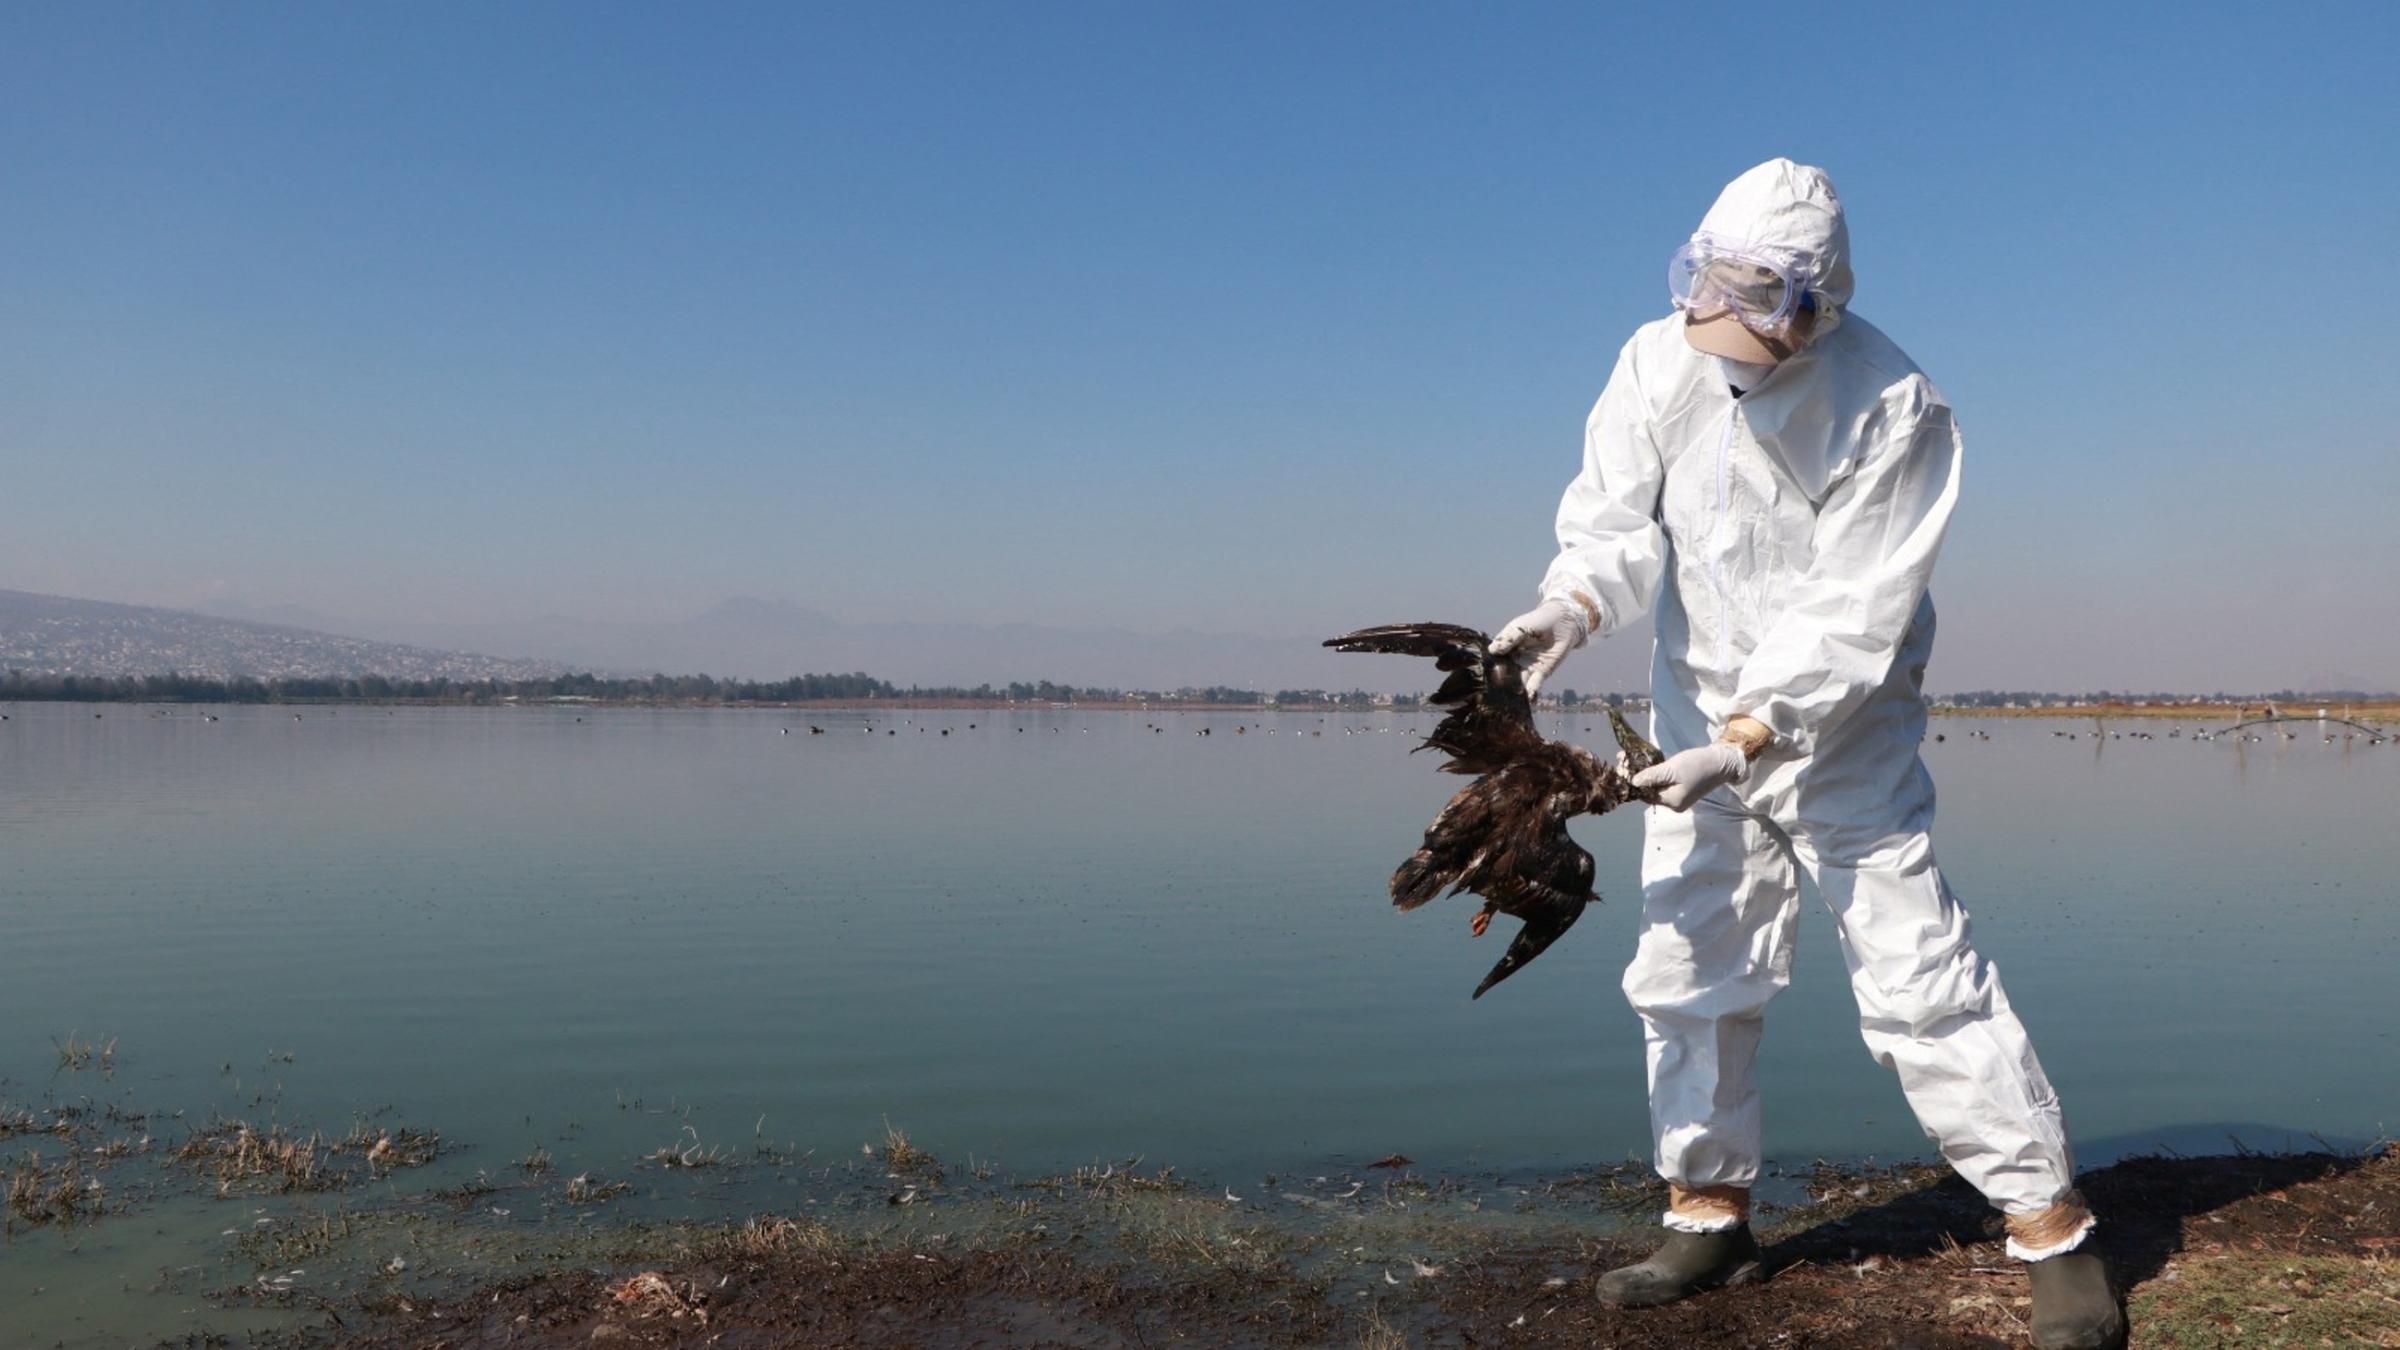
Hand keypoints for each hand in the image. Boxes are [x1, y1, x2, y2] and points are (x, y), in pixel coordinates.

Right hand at [1490, 600, 1587, 700]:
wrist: (1563, 622)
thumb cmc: (1538, 621)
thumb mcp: (1521, 626)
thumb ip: (1509, 638)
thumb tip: (1493, 650)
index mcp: (1505, 648)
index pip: (1495, 659)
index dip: (1490, 667)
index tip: (1484, 675)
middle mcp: (1514, 660)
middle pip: (1505, 673)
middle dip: (1501, 682)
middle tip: (1495, 691)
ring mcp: (1527, 667)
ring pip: (1518, 682)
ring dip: (1514, 690)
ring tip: (1510, 698)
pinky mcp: (1541, 673)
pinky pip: (1534, 684)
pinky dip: (1531, 692)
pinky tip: (1528, 698)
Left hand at [1631, 743, 1749, 811]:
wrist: (1722, 762)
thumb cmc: (1697, 765)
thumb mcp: (1672, 769)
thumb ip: (1652, 776)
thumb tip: (1632, 783)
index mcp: (1672, 802)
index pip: (1645, 794)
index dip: (1633, 780)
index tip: (1622, 764)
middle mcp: (1675, 804)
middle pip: (1650, 791)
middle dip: (1636, 775)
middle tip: (1623, 758)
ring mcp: (1679, 798)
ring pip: (1656, 786)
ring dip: (1645, 773)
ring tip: (1631, 758)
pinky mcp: (1682, 789)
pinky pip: (1664, 783)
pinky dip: (1656, 774)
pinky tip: (1648, 762)